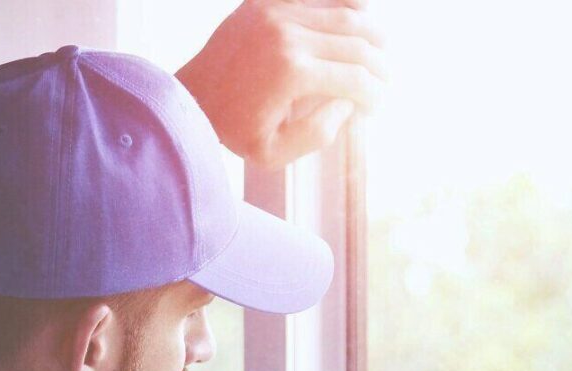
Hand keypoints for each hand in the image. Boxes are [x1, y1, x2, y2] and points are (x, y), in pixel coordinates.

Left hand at [175, 0, 386, 167]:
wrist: (187, 97)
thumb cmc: (231, 131)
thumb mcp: (274, 153)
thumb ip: (320, 133)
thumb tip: (350, 102)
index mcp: (292, 73)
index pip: (356, 79)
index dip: (375, 95)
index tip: (376, 108)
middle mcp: (287, 35)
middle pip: (358, 43)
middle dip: (380, 66)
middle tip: (384, 82)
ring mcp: (276, 12)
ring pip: (346, 13)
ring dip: (371, 33)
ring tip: (379, 53)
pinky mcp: (266, 2)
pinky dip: (346, 3)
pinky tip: (360, 15)